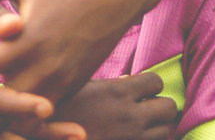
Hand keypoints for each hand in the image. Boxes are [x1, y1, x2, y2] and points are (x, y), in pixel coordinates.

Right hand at [51, 74, 177, 139]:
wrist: (45, 135)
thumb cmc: (56, 110)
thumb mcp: (78, 88)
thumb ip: (108, 84)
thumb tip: (129, 81)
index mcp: (117, 93)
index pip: (156, 81)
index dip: (150, 85)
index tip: (140, 89)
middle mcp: (129, 117)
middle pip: (169, 107)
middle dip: (159, 106)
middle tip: (145, 108)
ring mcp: (131, 139)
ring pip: (165, 131)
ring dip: (155, 127)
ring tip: (139, 125)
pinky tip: (132, 137)